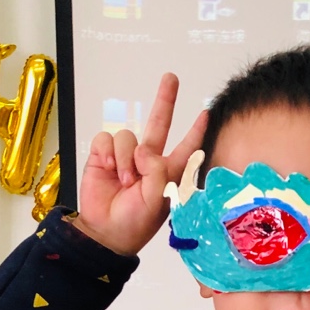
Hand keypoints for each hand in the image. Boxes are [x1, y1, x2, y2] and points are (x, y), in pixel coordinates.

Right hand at [71, 73, 206, 256]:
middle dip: (165, 100)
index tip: (205, 113)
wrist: (105, 232)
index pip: (185, 147)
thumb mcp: (157, 202)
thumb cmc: (135, 223)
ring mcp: (125, 157)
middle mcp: (147, 160)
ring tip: (124, 181)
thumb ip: (157, 172)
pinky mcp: (103, 155)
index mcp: (167, 173)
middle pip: (158, 123)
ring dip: (125, 159)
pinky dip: (107, 154)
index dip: (195, 130)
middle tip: (170, 78)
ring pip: (128, 136)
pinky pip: (106, 139)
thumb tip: (143, 150)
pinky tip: (107, 170)